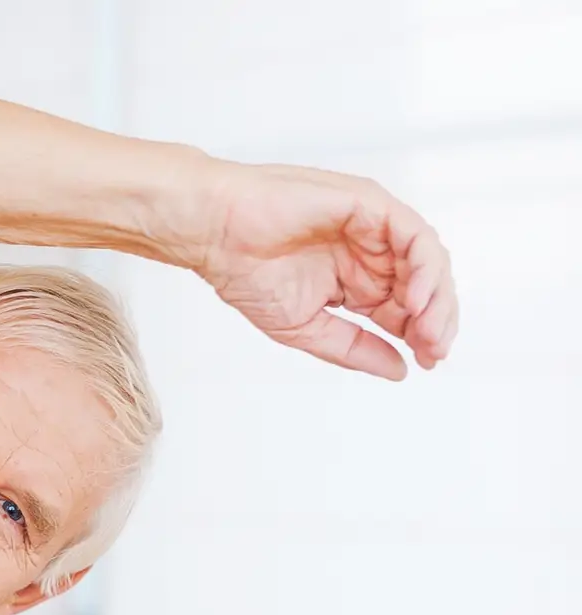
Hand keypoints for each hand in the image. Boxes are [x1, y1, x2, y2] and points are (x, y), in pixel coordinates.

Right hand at [194, 161, 456, 379]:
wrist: (217, 234)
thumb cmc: (246, 272)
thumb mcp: (306, 328)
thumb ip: (353, 348)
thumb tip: (399, 370)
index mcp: (354, 281)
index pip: (404, 309)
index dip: (420, 336)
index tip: (425, 362)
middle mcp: (370, 254)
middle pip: (424, 287)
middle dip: (435, 321)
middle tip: (433, 351)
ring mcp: (373, 228)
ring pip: (428, 261)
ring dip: (435, 298)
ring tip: (427, 330)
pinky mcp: (372, 205)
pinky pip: (415, 237)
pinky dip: (424, 268)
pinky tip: (415, 298)